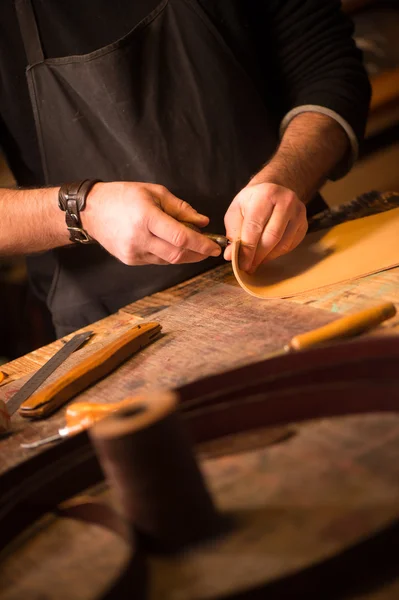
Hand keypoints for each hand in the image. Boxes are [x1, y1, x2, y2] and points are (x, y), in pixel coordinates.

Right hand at [82, 182, 220, 264]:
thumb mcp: (154, 192)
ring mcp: (134, 252)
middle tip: (211, 249)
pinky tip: (176, 247)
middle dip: (198, 253)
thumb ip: (180, 208)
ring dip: (186, 256)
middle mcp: (139, 238)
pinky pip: (157, 260)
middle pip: (178, 254)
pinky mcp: (130, 260)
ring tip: (196, 247)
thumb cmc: (123, 196)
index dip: (202, 244)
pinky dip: (170, 255)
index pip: (181, 237)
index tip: (215, 246)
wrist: (91, 211)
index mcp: (146, 217)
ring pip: (169, 260)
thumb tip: (202, 222)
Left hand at [224, 182, 307, 272]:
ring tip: (256, 263)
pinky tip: (267, 255)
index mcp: (265, 195)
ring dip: (267, 257)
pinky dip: (277, 254)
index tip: (241, 264)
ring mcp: (298, 213)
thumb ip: (233, 233)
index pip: (255, 227)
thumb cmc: (252, 202)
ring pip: (283, 244)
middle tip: (248, 267)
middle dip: (258, 256)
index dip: (247, 250)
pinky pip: (291, 245)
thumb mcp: (236, 210)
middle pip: (271, 237)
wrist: (273, 190)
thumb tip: (230, 256)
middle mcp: (286, 201)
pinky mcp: (304, 224)